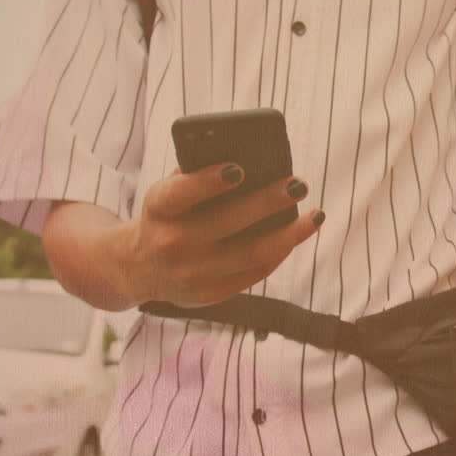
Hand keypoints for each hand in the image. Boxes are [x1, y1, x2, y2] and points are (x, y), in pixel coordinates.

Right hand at [106, 163, 322, 306]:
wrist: (140, 267)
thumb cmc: (169, 215)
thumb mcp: (169, 192)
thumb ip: (199, 174)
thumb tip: (255, 160)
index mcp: (158, 209)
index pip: (181, 193)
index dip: (208, 182)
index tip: (239, 169)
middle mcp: (170, 243)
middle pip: (227, 222)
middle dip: (268, 202)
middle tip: (299, 184)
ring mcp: (190, 273)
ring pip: (251, 253)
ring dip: (289, 233)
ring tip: (315, 215)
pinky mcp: (208, 295)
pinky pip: (255, 272)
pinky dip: (280, 251)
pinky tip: (297, 234)